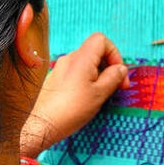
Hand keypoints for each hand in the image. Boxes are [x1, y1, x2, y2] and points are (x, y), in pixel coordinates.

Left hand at [20, 33, 128, 156]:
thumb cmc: (71, 110)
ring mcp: (61, 67)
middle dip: (109, 65)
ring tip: (102, 93)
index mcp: (81, 58)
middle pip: (95, 51)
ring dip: (99, 73)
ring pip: (87, 62)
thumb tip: (121, 68)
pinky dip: (87, 78)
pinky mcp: (57, 77)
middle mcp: (69, 58)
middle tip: (117, 86)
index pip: (101, 40)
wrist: (42, 124)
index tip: (118, 72)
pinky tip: (88, 96)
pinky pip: (77, 70)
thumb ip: (113, 77)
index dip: (114, 53)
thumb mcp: (99, 94)